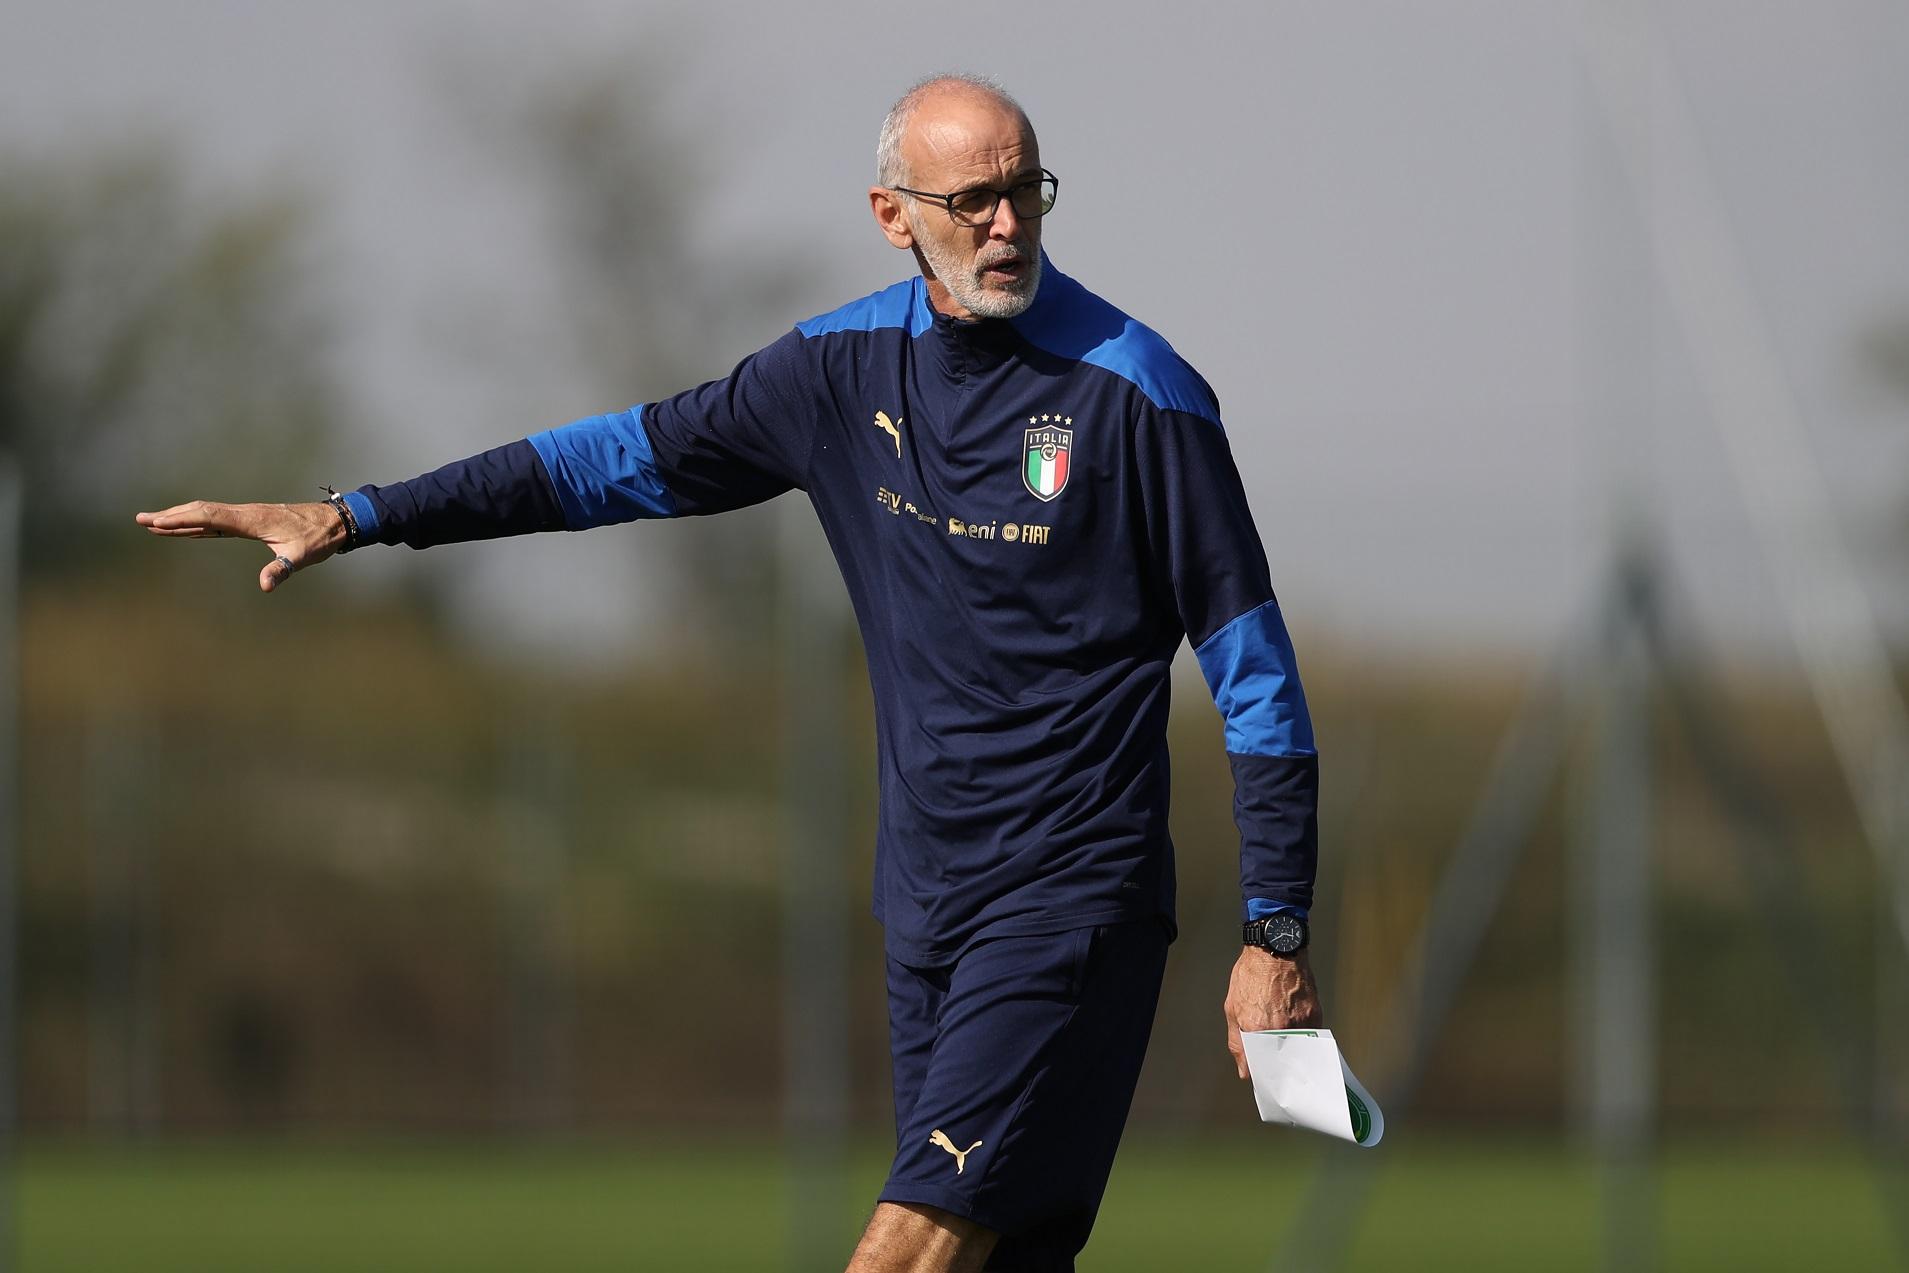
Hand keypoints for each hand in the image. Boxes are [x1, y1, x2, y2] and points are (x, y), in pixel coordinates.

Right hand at [135, 499, 346, 592]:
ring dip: (180, 518)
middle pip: (200, 511)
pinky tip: (184, 529)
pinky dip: (196, 524)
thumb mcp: (302, 556)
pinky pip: (216, 521)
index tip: (157, 522)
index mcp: (251, 519)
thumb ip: (282, 569)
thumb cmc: (318, 538)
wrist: (335, 521)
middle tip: (142, 520)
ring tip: (153, 523)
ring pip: (206, 514)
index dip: (182, 519)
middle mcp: (244, 513)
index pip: (209, 516)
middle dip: (171, 516)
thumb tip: (265, 586)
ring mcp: (246, 516)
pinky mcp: (250, 521)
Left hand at [1224, 946, 1323, 1080]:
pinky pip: (1311, 1037)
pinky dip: (1303, 1039)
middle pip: (1282, 1062)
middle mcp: (1281, 1028)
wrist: (1275, 949)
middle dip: (1276, 1066)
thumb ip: (1237, 1042)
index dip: (1260, 1073)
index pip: (1261, 1067)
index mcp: (1257, 1028)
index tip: (1261, 1075)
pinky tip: (1295, 1030)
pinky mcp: (1315, 1015)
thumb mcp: (1233, 1007)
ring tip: (1283, 1043)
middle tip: (1272, 1062)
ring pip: (1298, 1051)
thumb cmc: (1251, 975)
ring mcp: (1300, 1022)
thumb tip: (1244, 1071)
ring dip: (1291, 1052)